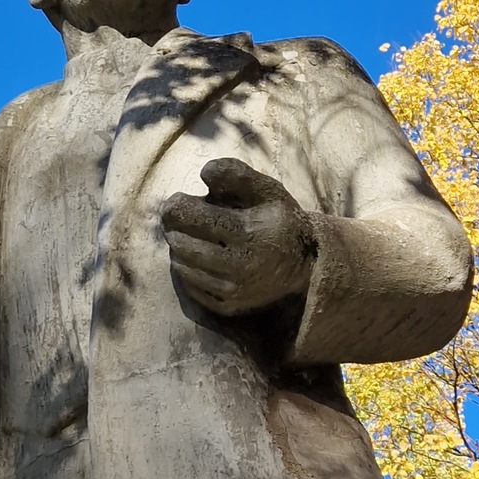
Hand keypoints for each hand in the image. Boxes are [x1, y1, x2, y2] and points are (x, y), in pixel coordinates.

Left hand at [159, 160, 315, 320]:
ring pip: (182, 266)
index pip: (193, 217)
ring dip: (179, 248)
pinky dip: (188, 270)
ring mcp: (232, 289)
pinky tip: (198, 258)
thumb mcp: (268, 190)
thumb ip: (237, 174)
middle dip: (174, 227)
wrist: (304, 264)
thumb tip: (204, 172)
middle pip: (181, 243)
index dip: (177, 206)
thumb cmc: (278, 219)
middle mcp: (239, 265)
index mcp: (247, 232)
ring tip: (188, 236)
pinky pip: (191, 287)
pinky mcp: (227, 306)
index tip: (177, 200)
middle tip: (179, 219)